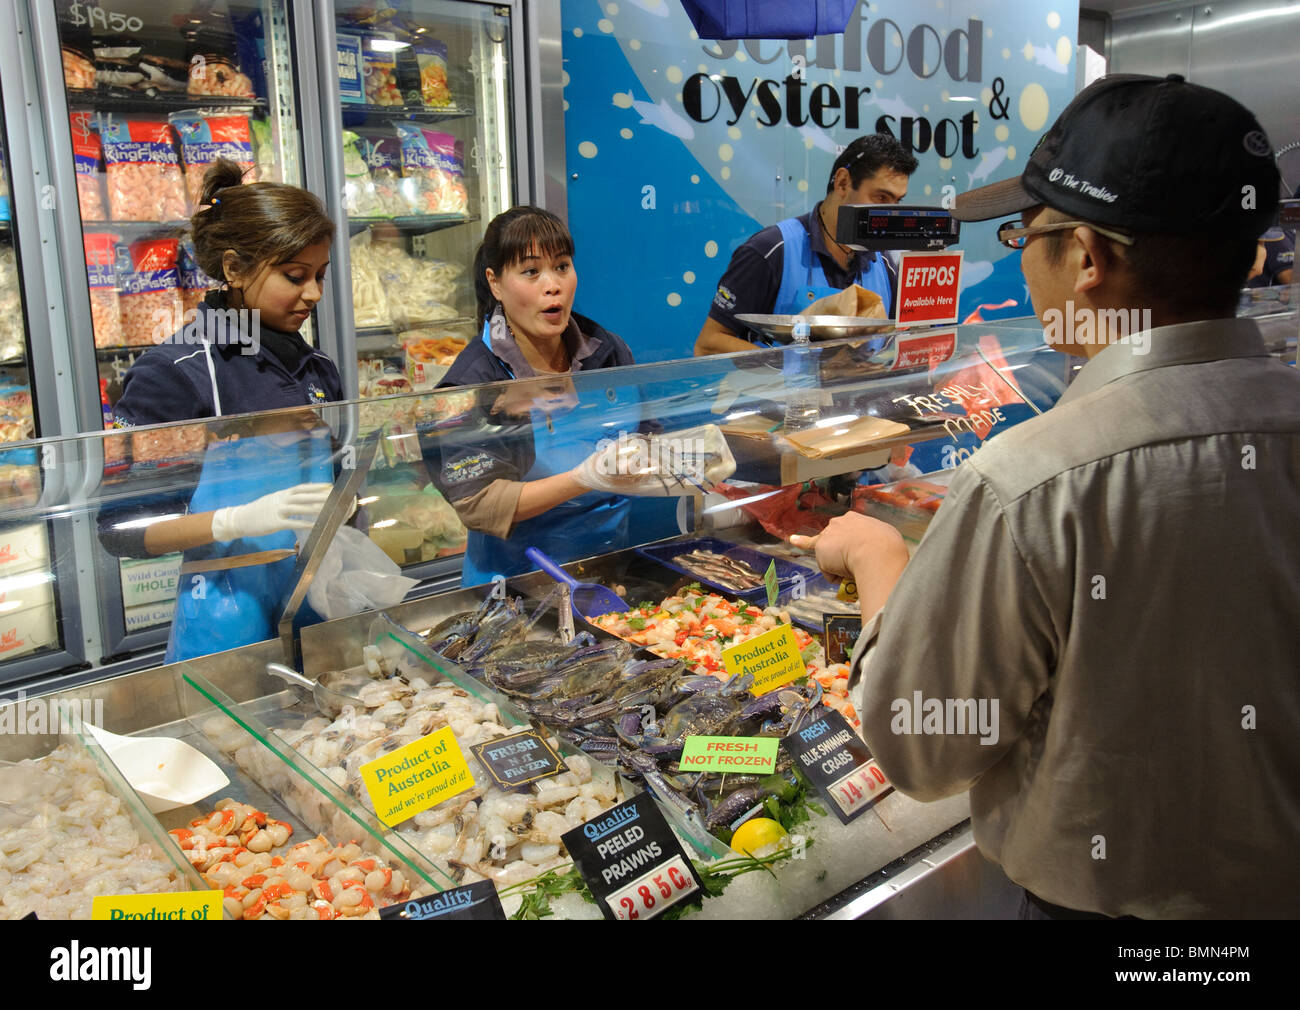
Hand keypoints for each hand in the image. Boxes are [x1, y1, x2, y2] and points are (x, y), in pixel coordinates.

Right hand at [211, 483, 334, 540]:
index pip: (302, 488)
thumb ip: (287, 498)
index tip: (329, 486)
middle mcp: (281, 500)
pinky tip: (314, 527)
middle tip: (335, 496)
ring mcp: (277, 511)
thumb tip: (301, 498)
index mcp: (282, 494)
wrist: (240, 518)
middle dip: (320, 496)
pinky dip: (304, 524)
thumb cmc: (259, 510)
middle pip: (304, 496)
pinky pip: (292, 523)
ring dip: (315, 509)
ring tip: (329, 510)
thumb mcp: (274, 499)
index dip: (316, 487)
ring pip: (300, 508)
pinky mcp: (274, 523)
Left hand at [790, 513, 909, 616]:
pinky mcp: (821, 550)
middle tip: (858, 563)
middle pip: (837, 540)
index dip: (853, 542)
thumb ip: (878, 539)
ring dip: (841, 566)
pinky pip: (824, 566)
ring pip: (833, 556)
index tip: (860, 549)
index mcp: (855, 519)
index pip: (848, 529)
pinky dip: (803, 545)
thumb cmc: (887, 546)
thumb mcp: (887, 536)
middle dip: (844, 552)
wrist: (876, 552)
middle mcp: (839, 523)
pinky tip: (793, 540)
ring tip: (856, 571)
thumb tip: (880, 548)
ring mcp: (828, 536)